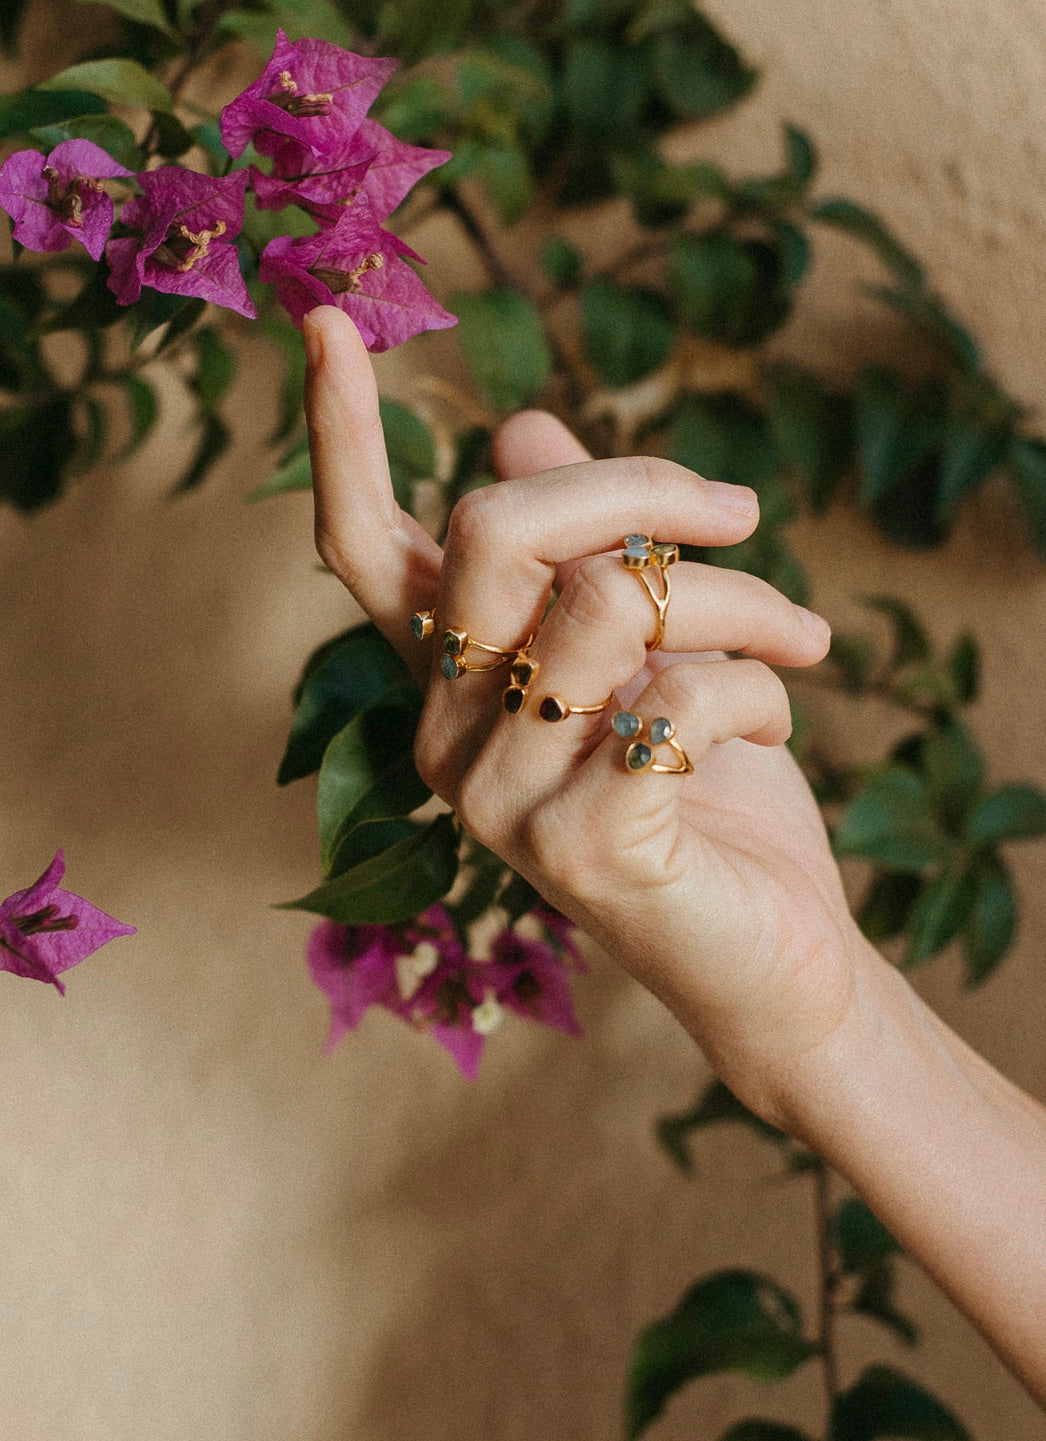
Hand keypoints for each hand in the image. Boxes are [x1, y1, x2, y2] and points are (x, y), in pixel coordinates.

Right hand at [304, 305, 862, 1123]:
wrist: (767, 952)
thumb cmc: (707, 789)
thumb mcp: (648, 651)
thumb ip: (584, 550)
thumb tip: (521, 423)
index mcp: (450, 676)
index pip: (364, 546)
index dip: (342, 434)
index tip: (329, 319)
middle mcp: (446, 733)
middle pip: (496, 528)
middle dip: (638, 486)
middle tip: (741, 510)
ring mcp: (499, 800)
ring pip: (609, 601)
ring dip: (739, 597)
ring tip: (805, 636)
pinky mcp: (581, 852)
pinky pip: (679, 698)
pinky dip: (762, 686)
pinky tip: (780, 721)